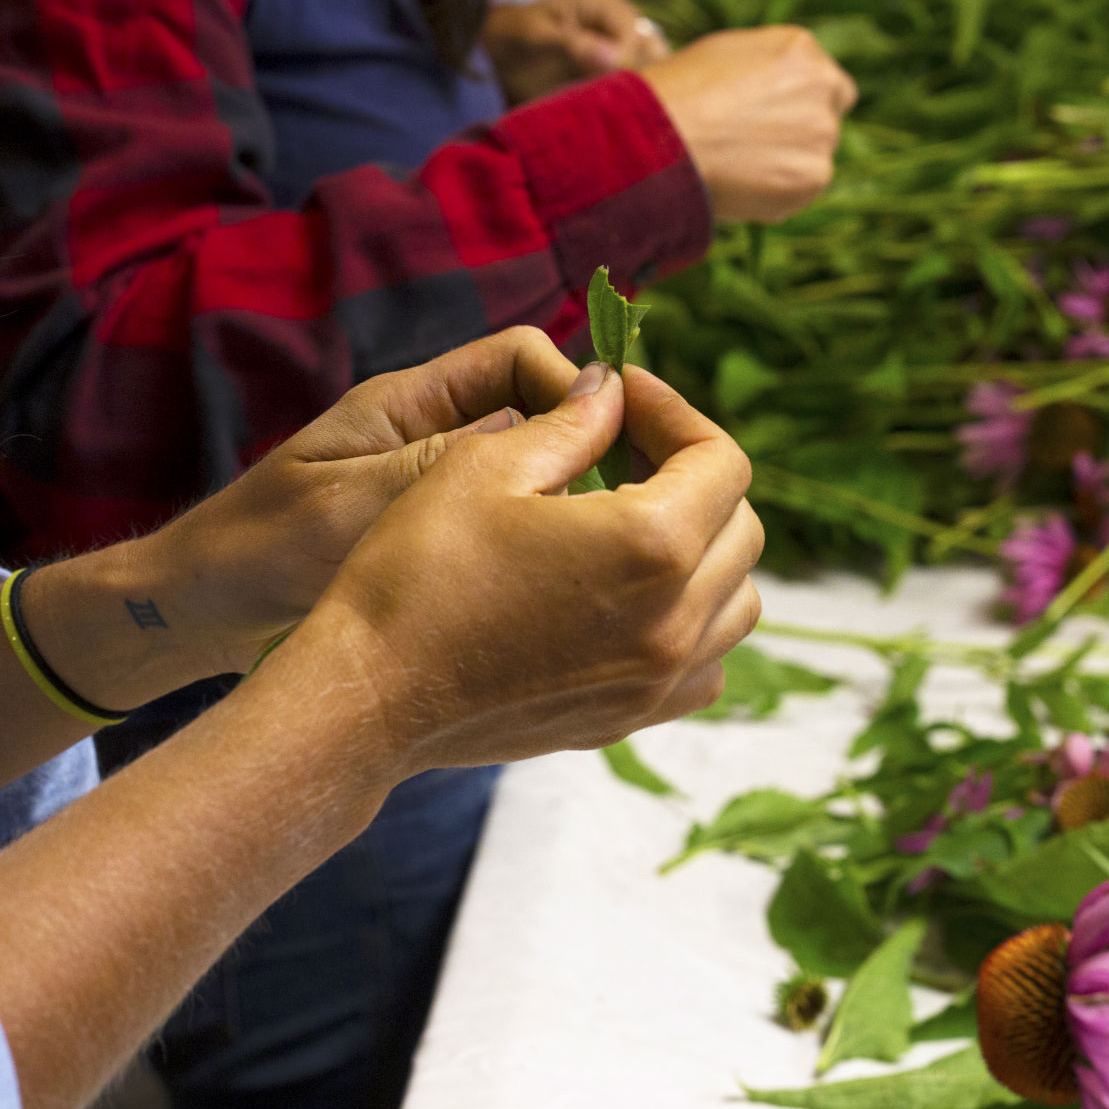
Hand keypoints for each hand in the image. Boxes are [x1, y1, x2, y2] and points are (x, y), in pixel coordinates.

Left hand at [126, 327, 587, 679]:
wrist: (197, 615)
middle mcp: (433, 436)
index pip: (521, 360)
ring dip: (565, 504)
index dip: (574, 392)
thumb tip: (556, 422)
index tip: (605, 451)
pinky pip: (512, 525)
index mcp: (411, 405)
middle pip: (540, 414)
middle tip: (614, 512)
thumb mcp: (353, 506)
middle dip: (584, 450)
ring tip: (590, 556)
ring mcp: (438, 487)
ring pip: (533, 474)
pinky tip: (554, 589)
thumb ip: (448, 461)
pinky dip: (540, 545)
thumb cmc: (259, 552)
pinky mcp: (437, 539)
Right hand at [294, 363, 762, 775]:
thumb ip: (573, 421)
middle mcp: (676, 620)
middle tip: (627, 451)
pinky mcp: (631, 718)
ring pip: (737, 601)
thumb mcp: (487, 465)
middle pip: (740, 527)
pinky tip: (632, 598)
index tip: (626, 398)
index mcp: (652, 545)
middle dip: (695, 477)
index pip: (722, 461)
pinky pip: (706, 664)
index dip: (676, 414)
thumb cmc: (416, 573)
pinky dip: (692, 624)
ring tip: (636, 522)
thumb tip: (613, 390)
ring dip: (705, 551)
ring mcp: (659, 679)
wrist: (368, 697)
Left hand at [484, 0, 672, 101]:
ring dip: (640, 89)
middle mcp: (622, 17)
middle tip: (611, 102)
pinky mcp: (624, 64)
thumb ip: (572, 44)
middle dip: (639, 78)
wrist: (504, 53)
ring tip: (614, 107)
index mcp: (603, 0)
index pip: (634, 36)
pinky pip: (644, 80)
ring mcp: (626, 41)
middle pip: (653, 51)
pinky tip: (617, 108)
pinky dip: (636, 95)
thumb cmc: (515, 37)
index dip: (624, 65)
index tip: (603, 89)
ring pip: (655, 67)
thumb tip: (612, 57)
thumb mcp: (535, 36)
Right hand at [639, 26, 856, 221]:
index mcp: (801, 49)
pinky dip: (776, 193)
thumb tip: (779, 85)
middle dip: (798, 132)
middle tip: (753, 144)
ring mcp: (822, 135)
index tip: (776, 116)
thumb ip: (768, 66)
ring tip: (737, 164)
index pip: (827, 83)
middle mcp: (823, 87)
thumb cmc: (678, 92)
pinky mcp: (813, 178)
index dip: (801, 101)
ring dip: (787, 164)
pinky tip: (739, 183)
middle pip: (826, 119)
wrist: (660, 139)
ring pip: (814, 156)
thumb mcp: (725, 53)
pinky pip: (800, 189)